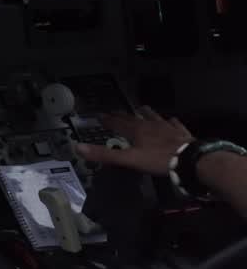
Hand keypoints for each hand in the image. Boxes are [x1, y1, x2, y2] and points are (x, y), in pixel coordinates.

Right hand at [75, 105, 193, 175]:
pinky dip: (170, 121)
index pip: (117, 123)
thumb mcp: (128, 159)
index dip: (107, 120)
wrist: (190, 159)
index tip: (100, 116)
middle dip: (122, 115)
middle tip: (115, 112)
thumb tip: (78, 148)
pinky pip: (174, 124)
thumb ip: (105, 155)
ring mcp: (166, 127)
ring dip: (146, 113)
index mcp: (135, 131)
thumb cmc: (158, 159)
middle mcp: (149, 125)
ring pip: (153, 117)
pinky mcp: (181, 132)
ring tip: (142, 108)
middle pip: (133, 118)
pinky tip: (171, 120)